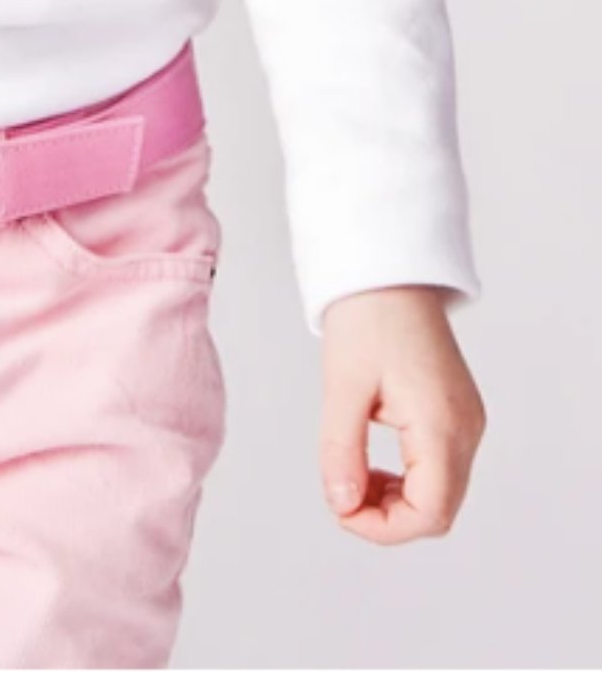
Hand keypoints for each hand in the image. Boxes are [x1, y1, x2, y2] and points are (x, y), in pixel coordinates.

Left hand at [317, 285, 485, 544]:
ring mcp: (466, 424)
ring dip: (396, 502)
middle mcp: (465, 430)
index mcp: (441, 424)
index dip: (383, 527)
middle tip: (340, 496)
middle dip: (387, 519)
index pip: (430, 511)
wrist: (388, 277)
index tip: (339, 509)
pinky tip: (372, 467)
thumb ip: (342, 451)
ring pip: (441, 495)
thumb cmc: (367, 322)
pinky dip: (406, 481)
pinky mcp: (457, 416)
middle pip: (439, 511)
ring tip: (351, 478)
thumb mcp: (342, 388)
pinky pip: (439, 470)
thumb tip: (340, 504)